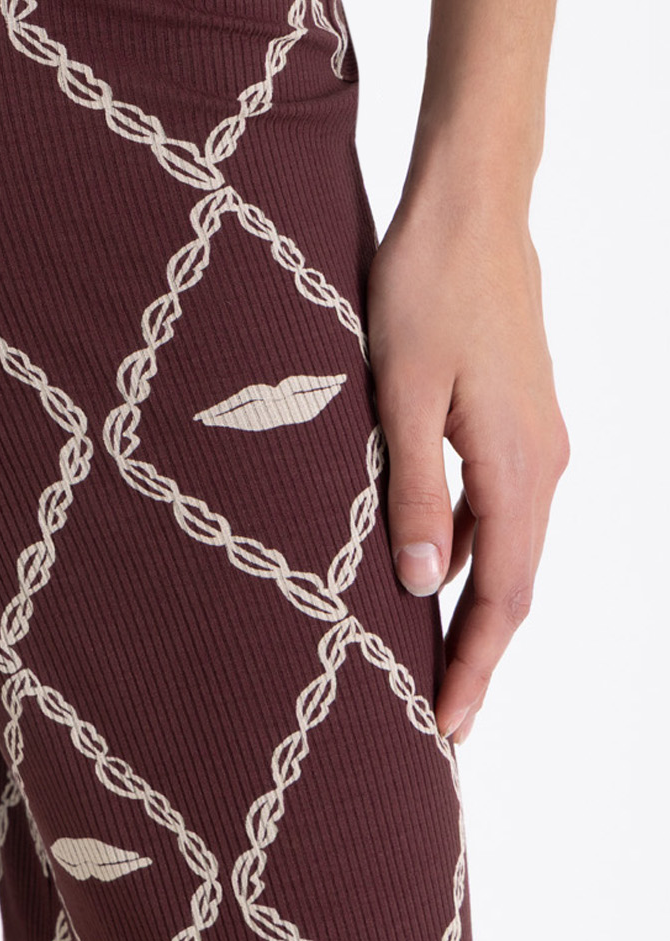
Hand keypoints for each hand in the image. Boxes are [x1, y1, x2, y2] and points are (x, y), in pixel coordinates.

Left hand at [366, 192, 568, 745]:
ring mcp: (536, 441)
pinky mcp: (518, 420)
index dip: (473, 667)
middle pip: (512, 584)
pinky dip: (466, 552)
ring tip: (422, 661)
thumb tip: (418, 584)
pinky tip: (423, 568)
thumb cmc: (424, 289)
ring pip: (505, 548)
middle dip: (475, 655)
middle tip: (434, 721)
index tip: (446, 730)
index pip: (501, 596)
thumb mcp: (399, 392)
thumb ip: (412, 489)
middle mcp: (541, 463)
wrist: (472, 210)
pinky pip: (499, 508)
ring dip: (469, 607)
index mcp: (516, 466)